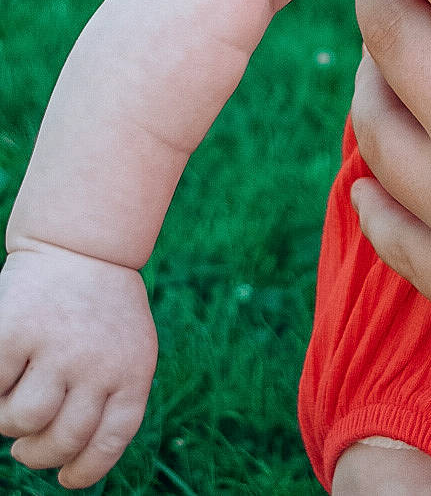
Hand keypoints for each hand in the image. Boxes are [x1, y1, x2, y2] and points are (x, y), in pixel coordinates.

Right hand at [0, 243, 155, 488]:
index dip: (85, 469)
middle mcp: (100, 362)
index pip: (109, 441)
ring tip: (13, 396)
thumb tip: (69, 463)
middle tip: (25, 444)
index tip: (66, 478)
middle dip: (37, 451)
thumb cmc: (99, 308)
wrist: (81, 242)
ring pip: (24, 420)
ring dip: (10, 420)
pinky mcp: (16, 331)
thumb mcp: (124, 349)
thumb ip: (107, 397)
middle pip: (61, 440)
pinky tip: (4, 369)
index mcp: (133, 371)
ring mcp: (58, 346)